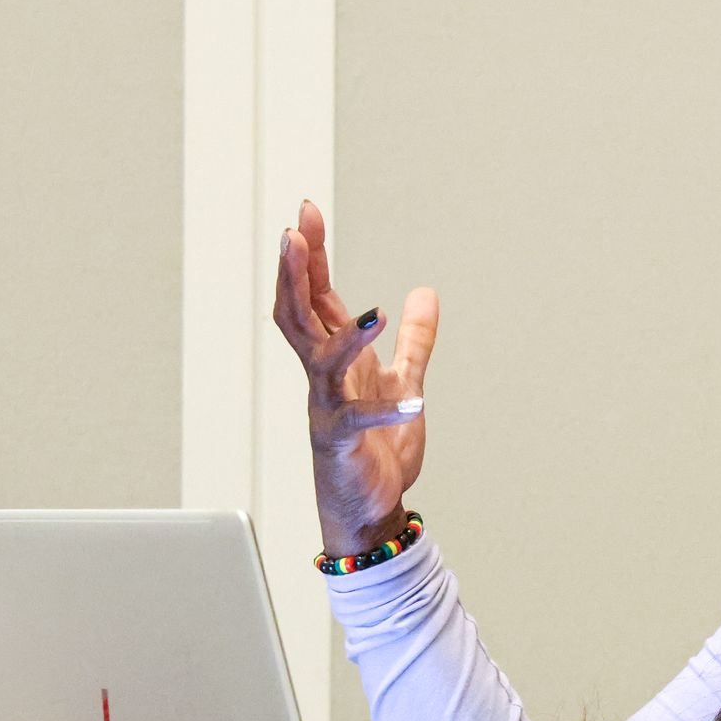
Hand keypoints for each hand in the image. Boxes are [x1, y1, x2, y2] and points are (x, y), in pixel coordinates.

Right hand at [271, 200, 439, 555]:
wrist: (368, 507)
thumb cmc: (375, 447)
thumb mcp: (402, 380)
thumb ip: (415, 338)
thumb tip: (424, 291)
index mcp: (336, 358)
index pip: (315, 295)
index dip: (309, 256)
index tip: (306, 213)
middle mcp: (323, 377)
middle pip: (298, 315)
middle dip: (296, 274)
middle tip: (295, 232)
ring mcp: (329, 407)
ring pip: (321, 362)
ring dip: (345, 337)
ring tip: (371, 314)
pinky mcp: (343, 442)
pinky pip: (361, 422)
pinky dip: (387, 410)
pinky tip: (415, 402)